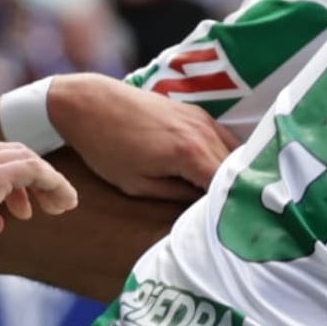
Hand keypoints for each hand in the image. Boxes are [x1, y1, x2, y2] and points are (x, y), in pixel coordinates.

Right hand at [0, 139, 76, 266]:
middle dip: (35, 179)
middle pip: (11, 153)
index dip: (16, 180)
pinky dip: (53, 184)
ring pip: (25, 159)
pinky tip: (65, 201)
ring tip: (60, 207)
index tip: (25, 207)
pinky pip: (32, 170)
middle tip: (50, 207)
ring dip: (48, 182)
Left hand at [45, 74, 230, 202]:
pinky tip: (222, 172)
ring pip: (234, 153)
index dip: (233, 207)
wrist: (88, 102)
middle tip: (237, 214)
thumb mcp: (138, 185)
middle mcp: (202, 133)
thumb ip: (177, 196)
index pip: (228, 186)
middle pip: (236, 170)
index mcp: (190, 153)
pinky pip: (224, 138)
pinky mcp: (196, 112)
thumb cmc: (106, 147)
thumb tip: (203, 204)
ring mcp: (202, 118)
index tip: (234, 223)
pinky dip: (227, 156)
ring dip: (234, 174)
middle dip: (238, 191)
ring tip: (231, 195)